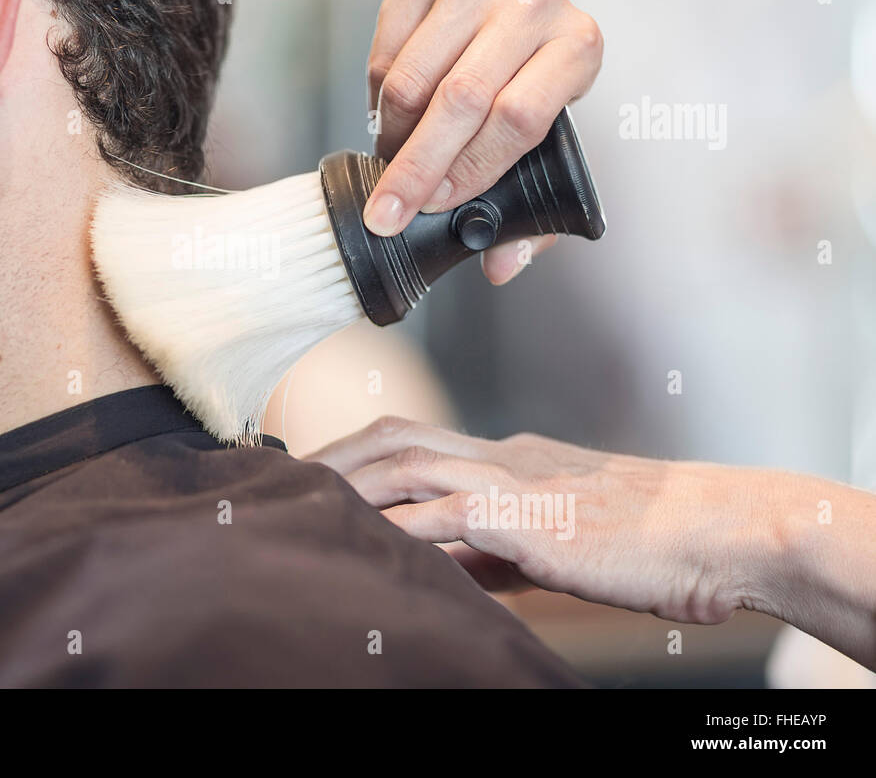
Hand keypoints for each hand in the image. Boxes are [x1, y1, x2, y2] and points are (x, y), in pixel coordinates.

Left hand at [303, 417, 782, 625]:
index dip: (359, 453)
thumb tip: (442, 568)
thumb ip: (496, 550)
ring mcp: (513, 479)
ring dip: (349, 481)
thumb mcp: (558, 543)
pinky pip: (444, 515)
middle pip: (396, 436)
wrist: (717, 532)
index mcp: (511, 459)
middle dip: (336, 455)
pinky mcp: (527, 516)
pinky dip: (397, 527)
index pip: (417, 440)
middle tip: (287, 482)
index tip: (319, 476)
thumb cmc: (650, 542)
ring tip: (302, 504)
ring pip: (406, 462)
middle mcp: (503, 456)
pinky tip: (361, 543)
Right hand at [363, 0, 602, 283]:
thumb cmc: (527, 72)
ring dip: (392, 135)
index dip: (470, 170)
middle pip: (459, 100)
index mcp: (577, 46)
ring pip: (410, 78)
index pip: (517, 118)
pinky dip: (377, 97)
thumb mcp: (550, 130)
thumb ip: (534, 206)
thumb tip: (502, 266)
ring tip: (393, 158)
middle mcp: (532, 1)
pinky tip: (392, 112)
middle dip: (415, 169)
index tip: (434, 208)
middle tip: (385, 215)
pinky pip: (383, 52)